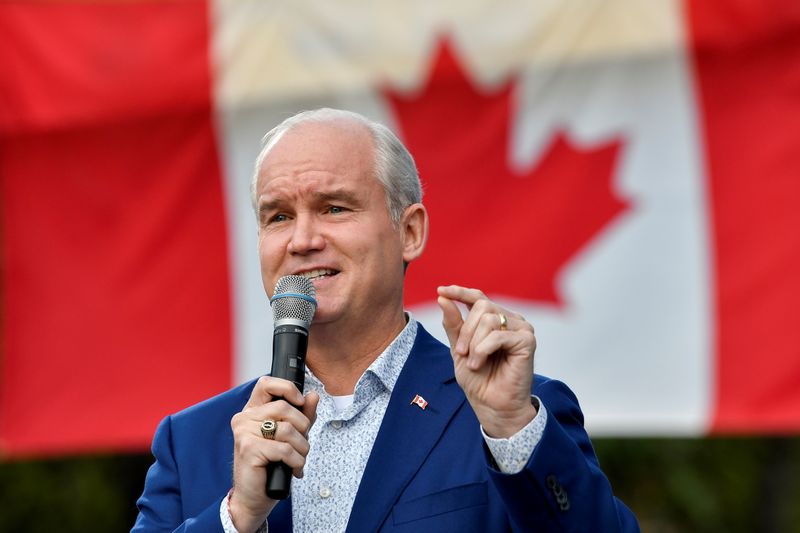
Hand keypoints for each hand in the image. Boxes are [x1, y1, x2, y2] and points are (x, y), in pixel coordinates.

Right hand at [229, 377, 318, 532]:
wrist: (254, 497)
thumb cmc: (271, 465)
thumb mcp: (291, 436)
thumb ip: (303, 415)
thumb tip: (313, 395)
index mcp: (252, 411)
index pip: (266, 383)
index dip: (287, 388)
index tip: (301, 402)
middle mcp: (244, 418)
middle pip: (284, 408)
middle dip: (302, 428)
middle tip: (302, 445)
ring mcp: (244, 433)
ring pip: (287, 429)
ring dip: (302, 447)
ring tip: (298, 459)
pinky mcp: (248, 449)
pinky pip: (284, 449)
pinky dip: (296, 460)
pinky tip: (294, 469)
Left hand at [437, 285, 536, 437]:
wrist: (492, 406)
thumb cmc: (479, 379)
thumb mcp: (459, 348)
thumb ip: (453, 324)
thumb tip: (442, 297)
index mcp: (495, 320)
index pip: (478, 297)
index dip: (460, 292)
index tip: (441, 290)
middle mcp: (510, 320)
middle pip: (482, 306)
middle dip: (466, 330)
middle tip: (460, 352)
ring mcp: (521, 329)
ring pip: (489, 320)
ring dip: (474, 343)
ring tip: (472, 362)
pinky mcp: (528, 341)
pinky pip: (498, 335)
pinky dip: (483, 349)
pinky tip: (479, 363)